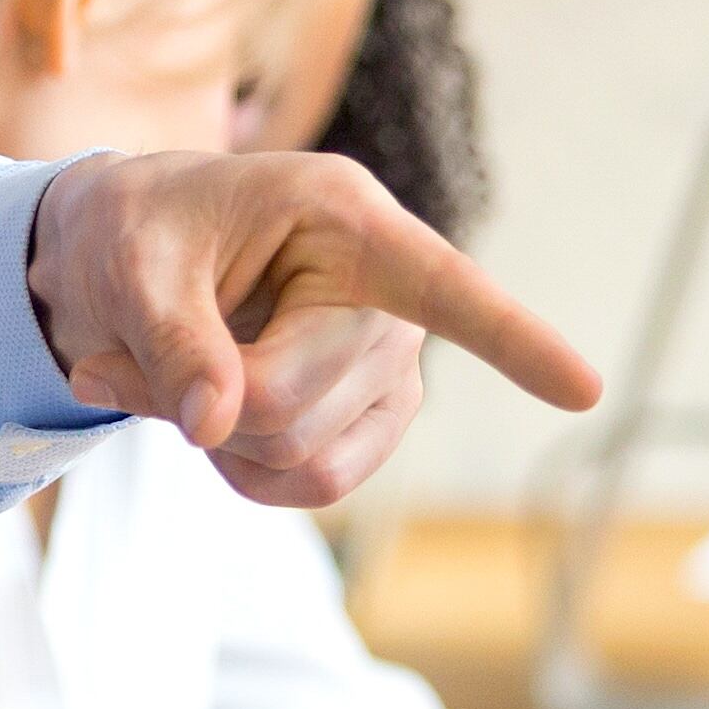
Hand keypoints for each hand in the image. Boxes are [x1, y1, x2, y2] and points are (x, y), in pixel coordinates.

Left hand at [25, 153, 600, 509]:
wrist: (125, 258)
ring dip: (219, 441)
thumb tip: (214, 426)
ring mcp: (390, 366)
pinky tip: (211, 419)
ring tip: (171, 380)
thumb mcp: (129, 263)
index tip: (585, 389)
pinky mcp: (370, 419)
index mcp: (346, 221)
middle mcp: (390, 296)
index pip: (444, 288)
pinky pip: (314, 487)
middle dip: (205, 401)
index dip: (516, 341)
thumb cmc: (137, 231)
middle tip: (123, 360)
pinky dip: (242, 471)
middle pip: (301, 403)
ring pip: (308, 458)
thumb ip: (171, 339)